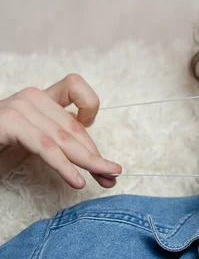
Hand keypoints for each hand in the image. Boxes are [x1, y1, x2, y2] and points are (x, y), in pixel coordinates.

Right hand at [0, 74, 120, 188]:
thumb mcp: (36, 143)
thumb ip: (62, 144)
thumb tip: (101, 164)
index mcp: (39, 97)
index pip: (78, 93)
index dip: (92, 110)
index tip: (94, 133)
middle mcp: (31, 97)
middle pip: (74, 125)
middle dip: (96, 154)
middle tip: (113, 174)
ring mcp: (18, 108)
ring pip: (64, 138)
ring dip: (88, 162)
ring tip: (105, 178)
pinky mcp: (9, 123)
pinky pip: (45, 147)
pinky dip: (64, 166)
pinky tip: (77, 180)